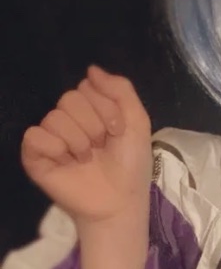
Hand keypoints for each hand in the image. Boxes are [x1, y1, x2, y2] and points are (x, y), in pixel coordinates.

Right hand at [20, 66, 152, 225]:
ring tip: (87, 158)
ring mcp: (51, 138)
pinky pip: (35, 136)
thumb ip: (121, 90)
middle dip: (94, 124)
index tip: (119, 130)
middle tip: (102, 146)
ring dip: (79, 140)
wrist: (120, 200)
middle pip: (70, 98)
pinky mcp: (35, 157)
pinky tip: (67, 162)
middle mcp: (69, 120)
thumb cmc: (131, 163)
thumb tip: (92, 69)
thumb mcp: (137, 121)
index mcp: (91, 109)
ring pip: (54, 117)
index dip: (106, 107)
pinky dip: (55, 147)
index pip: (87, 86)